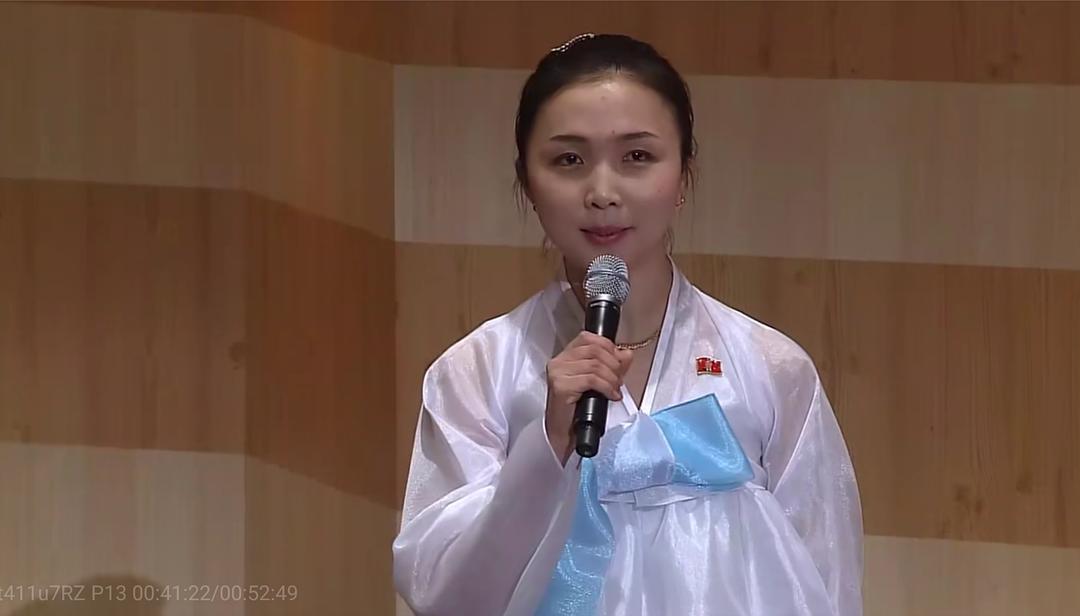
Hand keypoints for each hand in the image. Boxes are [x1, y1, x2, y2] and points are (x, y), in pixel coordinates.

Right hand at [544, 332, 632, 463]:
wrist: (564, 434)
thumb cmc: (578, 409)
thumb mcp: (599, 383)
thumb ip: (612, 365)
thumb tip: (626, 354)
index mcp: (565, 356)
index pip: (588, 338)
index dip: (608, 347)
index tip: (618, 362)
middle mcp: (558, 361)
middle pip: (594, 349)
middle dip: (614, 364)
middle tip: (619, 380)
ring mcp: (557, 373)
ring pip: (595, 365)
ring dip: (612, 378)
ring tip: (615, 389)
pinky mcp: (560, 386)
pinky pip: (591, 379)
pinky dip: (607, 387)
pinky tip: (611, 395)